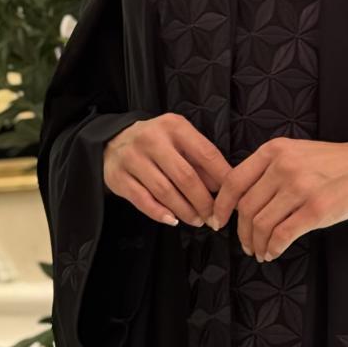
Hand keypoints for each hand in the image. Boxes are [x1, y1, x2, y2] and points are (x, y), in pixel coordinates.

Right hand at [103, 113, 231, 227]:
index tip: (233, 197)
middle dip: (203, 202)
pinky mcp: (118, 177)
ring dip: (185, 211)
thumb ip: (200, 159)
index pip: (205, 153)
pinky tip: (173, 220)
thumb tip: (221, 187)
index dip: (222, 178)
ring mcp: (132, 158)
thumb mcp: (180, 139)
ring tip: (197, 221)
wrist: (114, 139)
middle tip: (214, 217)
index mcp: (174, 126)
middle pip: (185, 176)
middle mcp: (152, 139)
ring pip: (165, 191)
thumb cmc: (157, 141)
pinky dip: (161, 214)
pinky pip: (143, 201)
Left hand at [210, 135, 347, 262]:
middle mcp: (283, 166)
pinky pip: (282, 235)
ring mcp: (300, 187)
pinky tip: (273, 253)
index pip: (234, 180)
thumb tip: (242, 200)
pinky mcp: (316, 209)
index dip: (221, 205)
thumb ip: (270, 169)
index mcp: (275, 150)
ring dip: (256, 244)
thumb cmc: (335, 162)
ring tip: (260, 251)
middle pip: (246, 207)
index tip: (218, 221)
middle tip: (245, 244)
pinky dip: (272, 248)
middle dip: (241, 232)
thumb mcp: (297, 152)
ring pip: (261, 224)